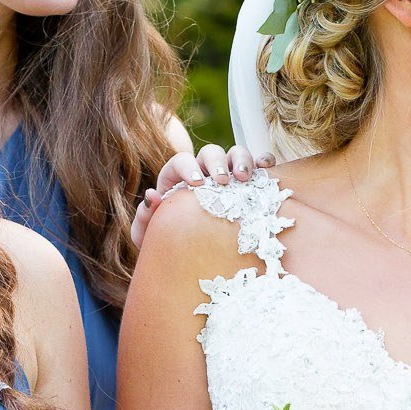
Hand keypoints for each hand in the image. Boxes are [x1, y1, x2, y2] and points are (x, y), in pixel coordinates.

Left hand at [129, 144, 273, 247]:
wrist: (192, 257)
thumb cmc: (168, 243)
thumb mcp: (149, 235)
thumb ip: (144, 218)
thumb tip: (151, 196)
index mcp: (177, 179)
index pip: (180, 161)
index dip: (188, 166)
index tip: (197, 182)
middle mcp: (203, 171)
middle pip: (210, 152)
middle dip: (217, 162)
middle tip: (223, 181)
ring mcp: (227, 175)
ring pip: (235, 153)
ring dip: (241, 160)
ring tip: (244, 178)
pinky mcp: (248, 184)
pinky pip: (257, 165)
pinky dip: (263, 161)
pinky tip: (266, 168)